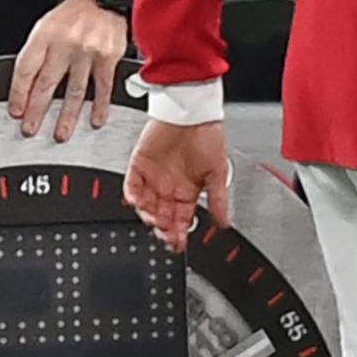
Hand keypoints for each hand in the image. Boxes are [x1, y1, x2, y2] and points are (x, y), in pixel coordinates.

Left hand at [11, 0, 125, 141]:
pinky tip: (95, 120)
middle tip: (30, 129)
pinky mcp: (109, 57)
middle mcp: (65, 43)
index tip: (16, 111)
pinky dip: (100, 106)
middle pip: (47, 82)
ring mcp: (88, 51)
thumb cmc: (75, 13)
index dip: (19, 92)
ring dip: (67, 115)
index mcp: (45, 34)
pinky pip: (103, 86)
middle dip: (37, 109)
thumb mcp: (48, 24)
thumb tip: (26, 85)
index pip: (26, 68)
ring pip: (75, 89)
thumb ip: (38, 51)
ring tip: (60, 133)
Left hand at [126, 116, 229, 251]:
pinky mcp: (139, 165)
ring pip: (146, 205)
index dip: (179, 233)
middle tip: (165, 234)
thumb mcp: (219, 173)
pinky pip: (131, 185)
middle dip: (163, 228)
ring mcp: (153, 177)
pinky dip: (132, 195)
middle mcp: (170, 186)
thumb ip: (219, 200)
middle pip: (162, 216)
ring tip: (154, 218)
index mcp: (189, 190)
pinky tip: (137, 202)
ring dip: (148, 215)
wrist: (192, 113)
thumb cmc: (208, 136)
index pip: (181, 219)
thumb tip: (225, 223)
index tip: (177, 244)